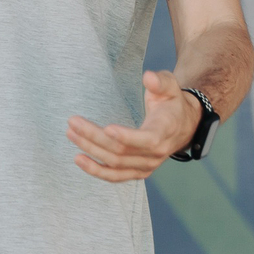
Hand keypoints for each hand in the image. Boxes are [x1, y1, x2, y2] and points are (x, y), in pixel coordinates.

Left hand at [66, 69, 202, 182]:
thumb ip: (160, 81)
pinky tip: (80, 160)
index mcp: (165, 131)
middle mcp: (156, 153)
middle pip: (122, 151)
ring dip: (91, 151)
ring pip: (115, 164)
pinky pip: (116, 176)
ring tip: (71, 135)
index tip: (107, 128)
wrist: (182, 126)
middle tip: (73, 123)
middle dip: (95, 137)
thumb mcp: (170, 86)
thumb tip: (148, 77)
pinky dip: (97, 171)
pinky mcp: (138, 172)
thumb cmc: (171, 103)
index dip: (127, 136)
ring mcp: (147, 166)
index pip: (146, 140)